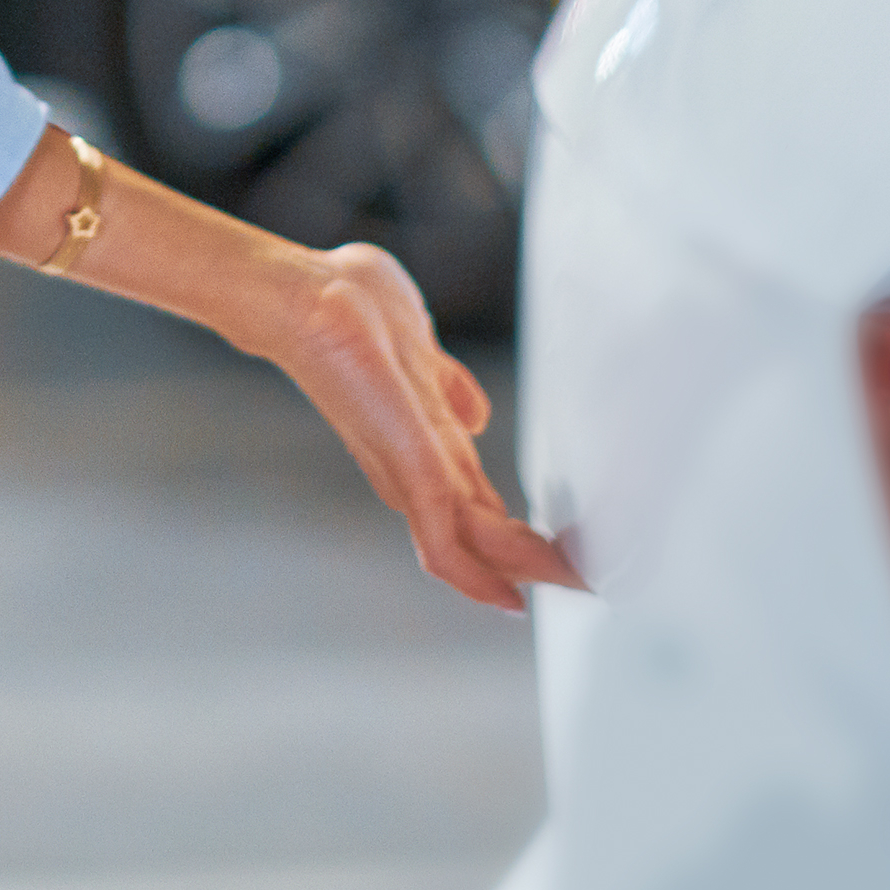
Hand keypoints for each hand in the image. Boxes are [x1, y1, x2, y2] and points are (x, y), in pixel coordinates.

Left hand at [273, 241, 584, 612]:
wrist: (302, 294)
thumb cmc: (349, 303)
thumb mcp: (419, 344)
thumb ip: (447, 383)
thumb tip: (474, 413)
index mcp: (425, 438)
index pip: (476, 502)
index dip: (515, 534)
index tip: (566, 555)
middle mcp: (417, 463)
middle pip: (480, 531)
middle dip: (532, 563)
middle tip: (587, 585)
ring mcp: (409, 466)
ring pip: (471, 542)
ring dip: (523, 569)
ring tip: (576, 586)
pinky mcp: (408, 462)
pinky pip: (444, 537)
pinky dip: (478, 574)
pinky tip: (509, 596)